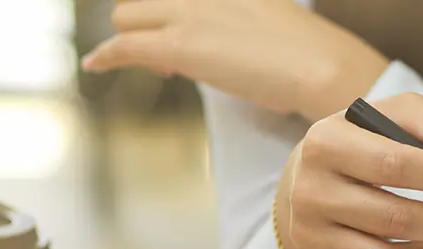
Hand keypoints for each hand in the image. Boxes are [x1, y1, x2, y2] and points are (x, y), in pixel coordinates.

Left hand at [81, 0, 389, 120]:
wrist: (325, 66)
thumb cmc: (314, 54)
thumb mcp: (274, 18)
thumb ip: (244, 21)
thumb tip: (233, 41)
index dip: (169, 9)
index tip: (179, 25)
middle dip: (148, 23)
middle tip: (169, 52)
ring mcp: (187, 14)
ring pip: (127, 17)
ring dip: (132, 39)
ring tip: (159, 66)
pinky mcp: (179, 46)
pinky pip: (124, 46)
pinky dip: (106, 56)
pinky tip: (97, 66)